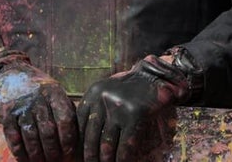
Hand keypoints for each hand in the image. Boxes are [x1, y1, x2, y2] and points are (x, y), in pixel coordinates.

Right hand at [0, 59, 77, 161]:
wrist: (6, 72)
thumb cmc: (37, 88)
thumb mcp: (54, 91)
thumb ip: (65, 110)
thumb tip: (78, 139)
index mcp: (54, 93)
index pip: (65, 119)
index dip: (68, 139)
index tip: (70, 152)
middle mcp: (37, 99)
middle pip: (48, 130)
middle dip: (53, 151)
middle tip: (56, 161)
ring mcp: (20, 106)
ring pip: (30, 135)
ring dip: (37, 154)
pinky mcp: (6, 113)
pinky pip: (13, 136)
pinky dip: (19, 151)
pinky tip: (24, 160)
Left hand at [77, 53, 198, 161]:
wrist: (155, 77)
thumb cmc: (129, 87)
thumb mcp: (106, 90)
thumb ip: (94, 107)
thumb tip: (82, 134)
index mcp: (93, 94)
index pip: (79, 123)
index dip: (78, 141)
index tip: (77, 154)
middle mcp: (102, 101)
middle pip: (91, 136)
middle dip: (89, 155)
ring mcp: (118, 109)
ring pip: (107, 143)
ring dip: (105, 160)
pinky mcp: (135, 116)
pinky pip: (125, 144)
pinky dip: (122, 158)